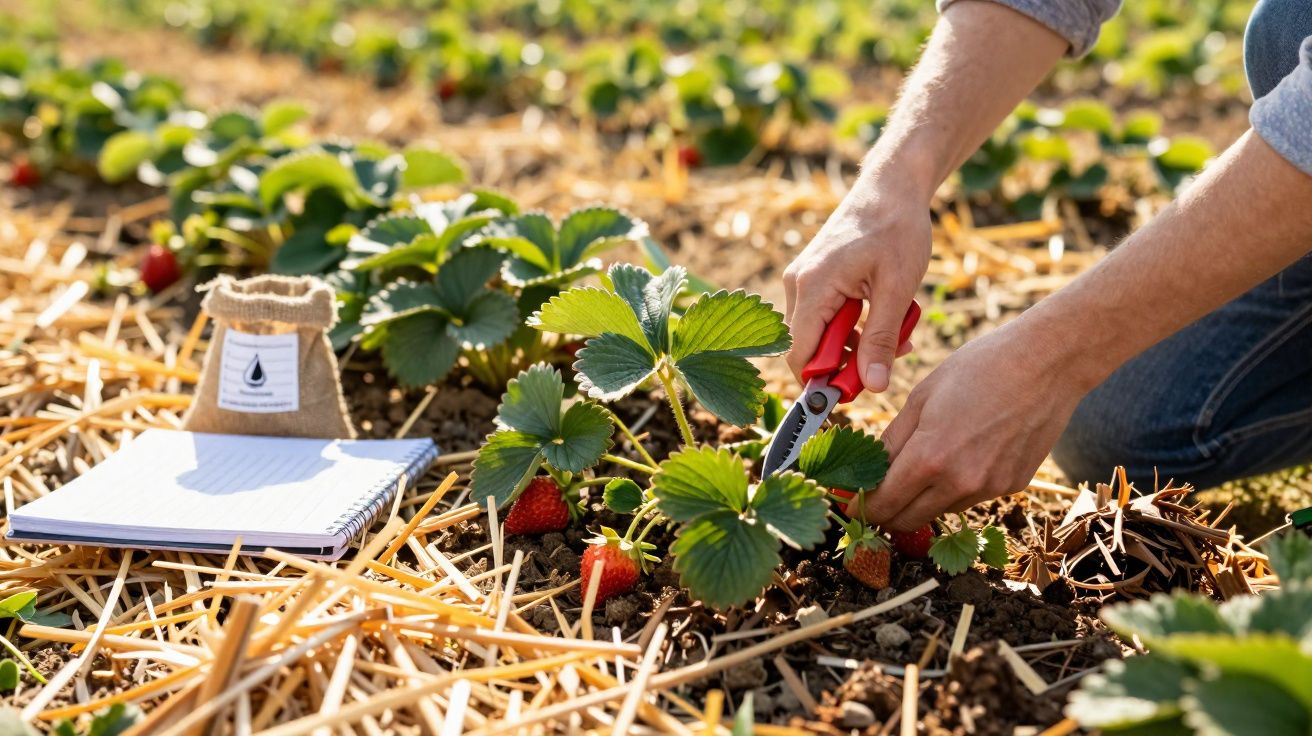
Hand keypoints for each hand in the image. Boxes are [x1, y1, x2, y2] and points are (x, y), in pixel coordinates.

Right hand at [783, 185, 930, 390]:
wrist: (892, 186)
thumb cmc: (897, 229)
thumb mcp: (897, 289)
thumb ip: (882, 340)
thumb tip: (874, 387)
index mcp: (812, 287)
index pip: (800, 355)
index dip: (822, 382)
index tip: (856, 394)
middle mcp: (797, 284)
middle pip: (809, 347)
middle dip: (848, 362)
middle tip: (890, 359)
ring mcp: (803, 280)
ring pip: (819, 334)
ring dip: (855, 345)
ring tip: (898, 337)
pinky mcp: (814, 277)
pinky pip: (826, 316)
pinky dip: (853, 326)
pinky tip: (885, 319)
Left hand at [849, 319, 1089, 531]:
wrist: (1047, 363)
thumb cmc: (980, 368)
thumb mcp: (922, 397)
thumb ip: (891, 440)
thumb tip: (867, 470)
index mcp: (930, 458)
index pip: (883, 504)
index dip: (861, 507)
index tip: (850, 504)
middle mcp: (960, 483)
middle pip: (907, 519)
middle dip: (886, 512)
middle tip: (876, 494)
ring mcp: (989, 488)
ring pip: (939, 510)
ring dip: (922, 498)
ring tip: (922, 465)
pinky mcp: (1012, 486)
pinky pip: (971, 497)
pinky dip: (956, 486)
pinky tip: (963, 453)